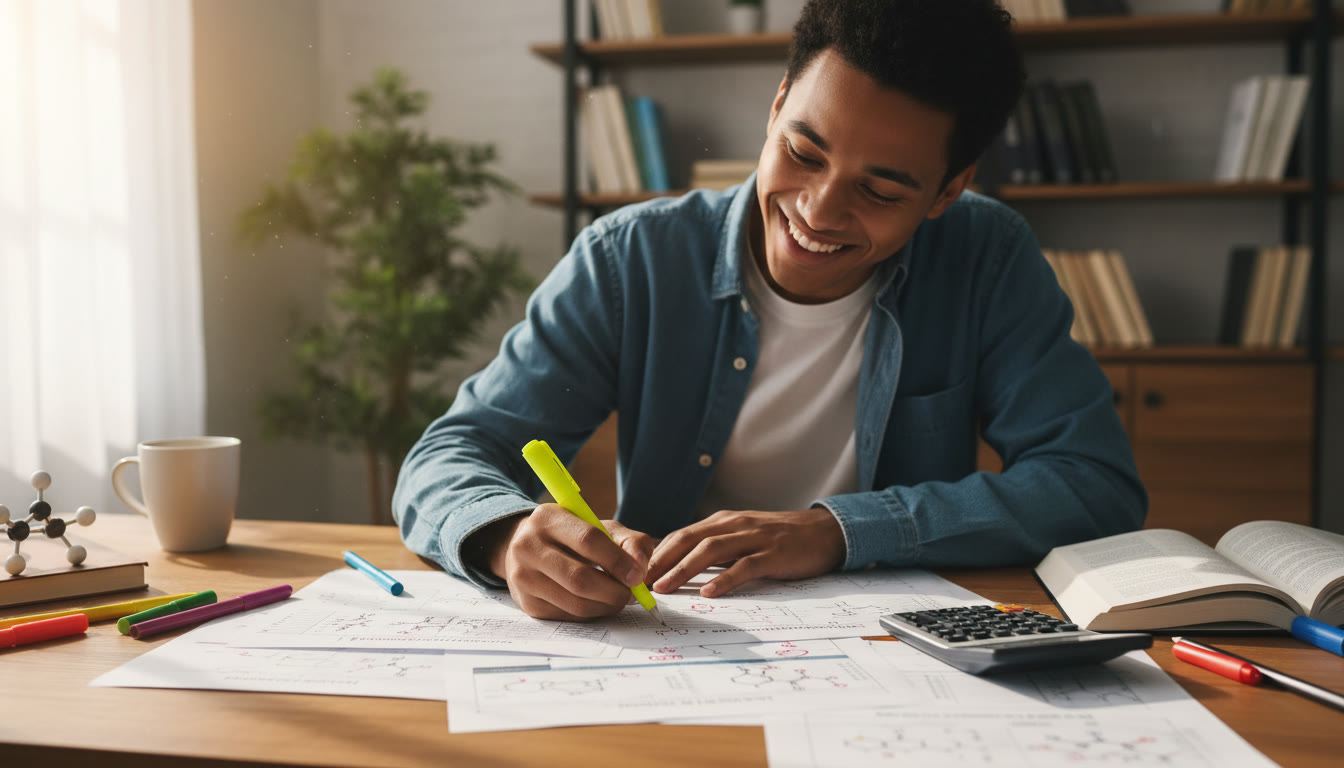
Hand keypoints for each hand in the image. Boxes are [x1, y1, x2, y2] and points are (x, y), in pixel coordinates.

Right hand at [481, 505, 656, 620]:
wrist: (527, 548)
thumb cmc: (572, 536)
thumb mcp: (600, 526)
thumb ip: (629, 541)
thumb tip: (640, 567)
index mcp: (548, 518)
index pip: (588, 540)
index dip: (617, 561)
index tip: (637, 576)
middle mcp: (528, 546)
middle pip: (580, 578)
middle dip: (614, 591)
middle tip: (632, 594)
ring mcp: (523, 577)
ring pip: (575, 603)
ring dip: (606, 606)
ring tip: (618, 598)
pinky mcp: (527, 603)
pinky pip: (569, 616)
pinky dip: (592, 613)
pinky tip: (598, 602)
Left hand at [644, 508, 845, 597]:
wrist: (824, 532)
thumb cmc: (779, 539)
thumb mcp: (743, 537)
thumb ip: (716, 548)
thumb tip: (680, 568)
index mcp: (723, 521)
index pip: (681, 535)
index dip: (657, 554)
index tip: (635, 573)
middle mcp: (734, 525)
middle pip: (689, 540)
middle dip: (661, 561)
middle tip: (639, 583)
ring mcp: (754, 538)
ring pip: (710, 550)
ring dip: (683, 569)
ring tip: (663, 588)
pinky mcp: (773, 554)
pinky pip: (744, 566)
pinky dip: (724, 579)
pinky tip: (708, 592)